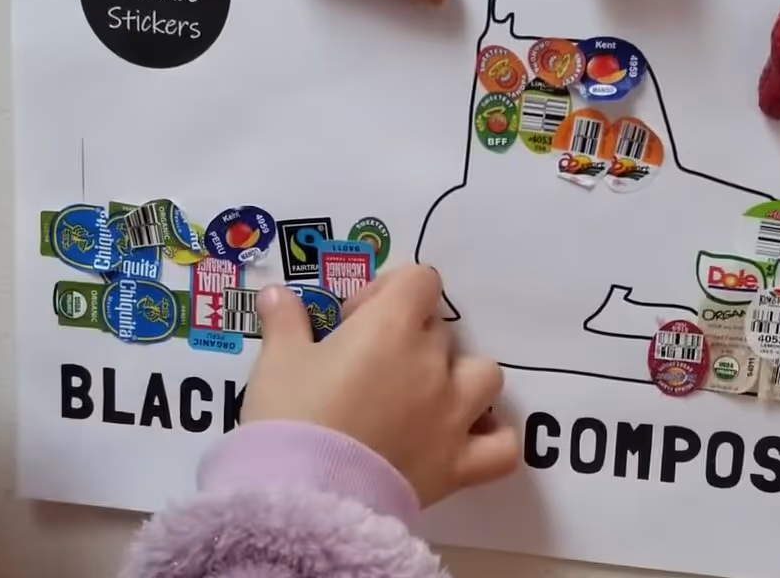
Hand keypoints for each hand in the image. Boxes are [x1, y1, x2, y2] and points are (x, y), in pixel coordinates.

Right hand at [244, 264, 518, 507]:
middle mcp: (432, 364)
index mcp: (392, 327)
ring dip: (460, 378)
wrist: (302, 499)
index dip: (389, 291)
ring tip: (423, 396)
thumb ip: (285, 322)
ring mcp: (454, 415)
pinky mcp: (460, 464)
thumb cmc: (290, 418)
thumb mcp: (277, 362)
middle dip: (408, 339)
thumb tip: (276, 293)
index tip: (355, 321)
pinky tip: (467, 437)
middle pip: (438, 331)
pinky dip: (493, 438)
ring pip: (484, 375)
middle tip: (368, 366)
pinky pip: (503, 447)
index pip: (421, 280)